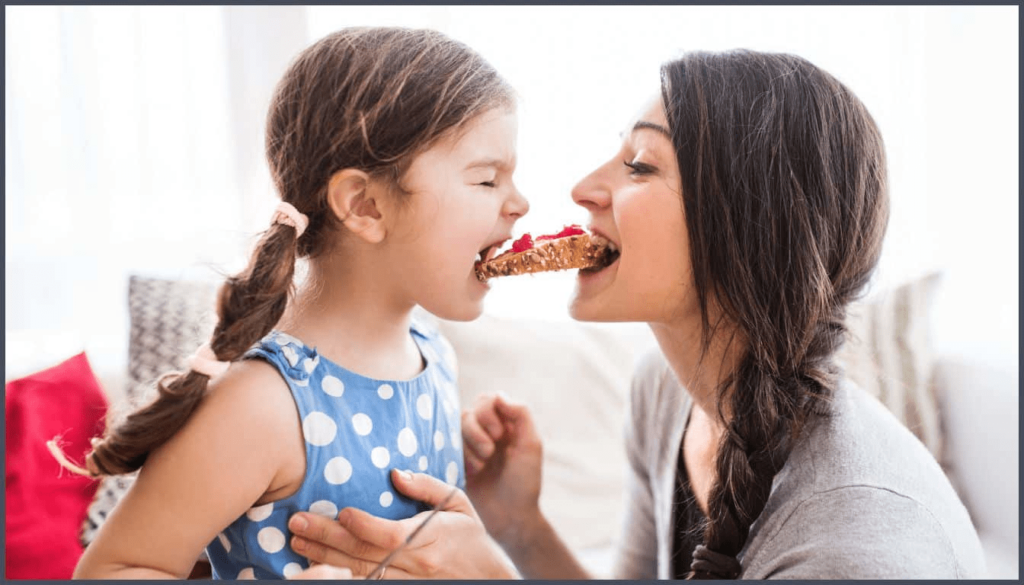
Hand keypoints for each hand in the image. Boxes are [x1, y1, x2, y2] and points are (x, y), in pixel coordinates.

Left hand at [288, 469, 516, 578]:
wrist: (488, 578)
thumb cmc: (470, 537)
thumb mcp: (457, 503)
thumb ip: (427, 486)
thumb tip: (395, 474)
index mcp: (431, 538)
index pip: (390, 534)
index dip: (363, 525)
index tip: (341, 512)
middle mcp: (416, 564)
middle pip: (364, 554)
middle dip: (327, 539)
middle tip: (297, 523)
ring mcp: (407, 582)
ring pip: (359, 572)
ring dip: (324, 559)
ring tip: (297, 542)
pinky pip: (367, 584)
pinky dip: (341, 576)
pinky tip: (318, 566)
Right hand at [461, 393, 543, 549]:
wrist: (510, 517)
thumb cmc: (524, 482)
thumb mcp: (531, 445)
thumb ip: (520, 414)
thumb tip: (499, 394)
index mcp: (506, 423)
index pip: (488, 399)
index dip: (489, 413)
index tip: (499, 435)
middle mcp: (487, 430)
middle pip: (470, 411)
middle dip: (478, 431)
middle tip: (491, 453)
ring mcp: (470, 446)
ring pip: (456, 428)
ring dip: (471, 446)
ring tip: (483, 466)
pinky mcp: (457, 461)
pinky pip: (447, 446)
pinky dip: (461, 458)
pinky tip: (473, 473)